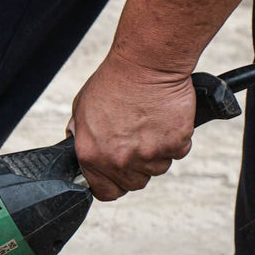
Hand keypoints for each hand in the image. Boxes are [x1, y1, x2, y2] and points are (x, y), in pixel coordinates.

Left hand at [68, 50, 196, 200]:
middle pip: (134, 183)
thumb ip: (79, 134)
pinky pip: (179, 152)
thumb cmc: (113, 81)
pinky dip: (177, 139)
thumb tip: (76, 146)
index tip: (118, 174)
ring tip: (150, 125)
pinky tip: (166, 120)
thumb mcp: (81, 109)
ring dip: (157, 153)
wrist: (146, 62)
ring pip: (158, 168)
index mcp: (92, 156)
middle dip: (137, 167)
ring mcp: (148, 154)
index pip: (105, 192)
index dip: (113, 184)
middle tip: (137, 141)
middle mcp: (118, 160)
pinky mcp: (174, 143)